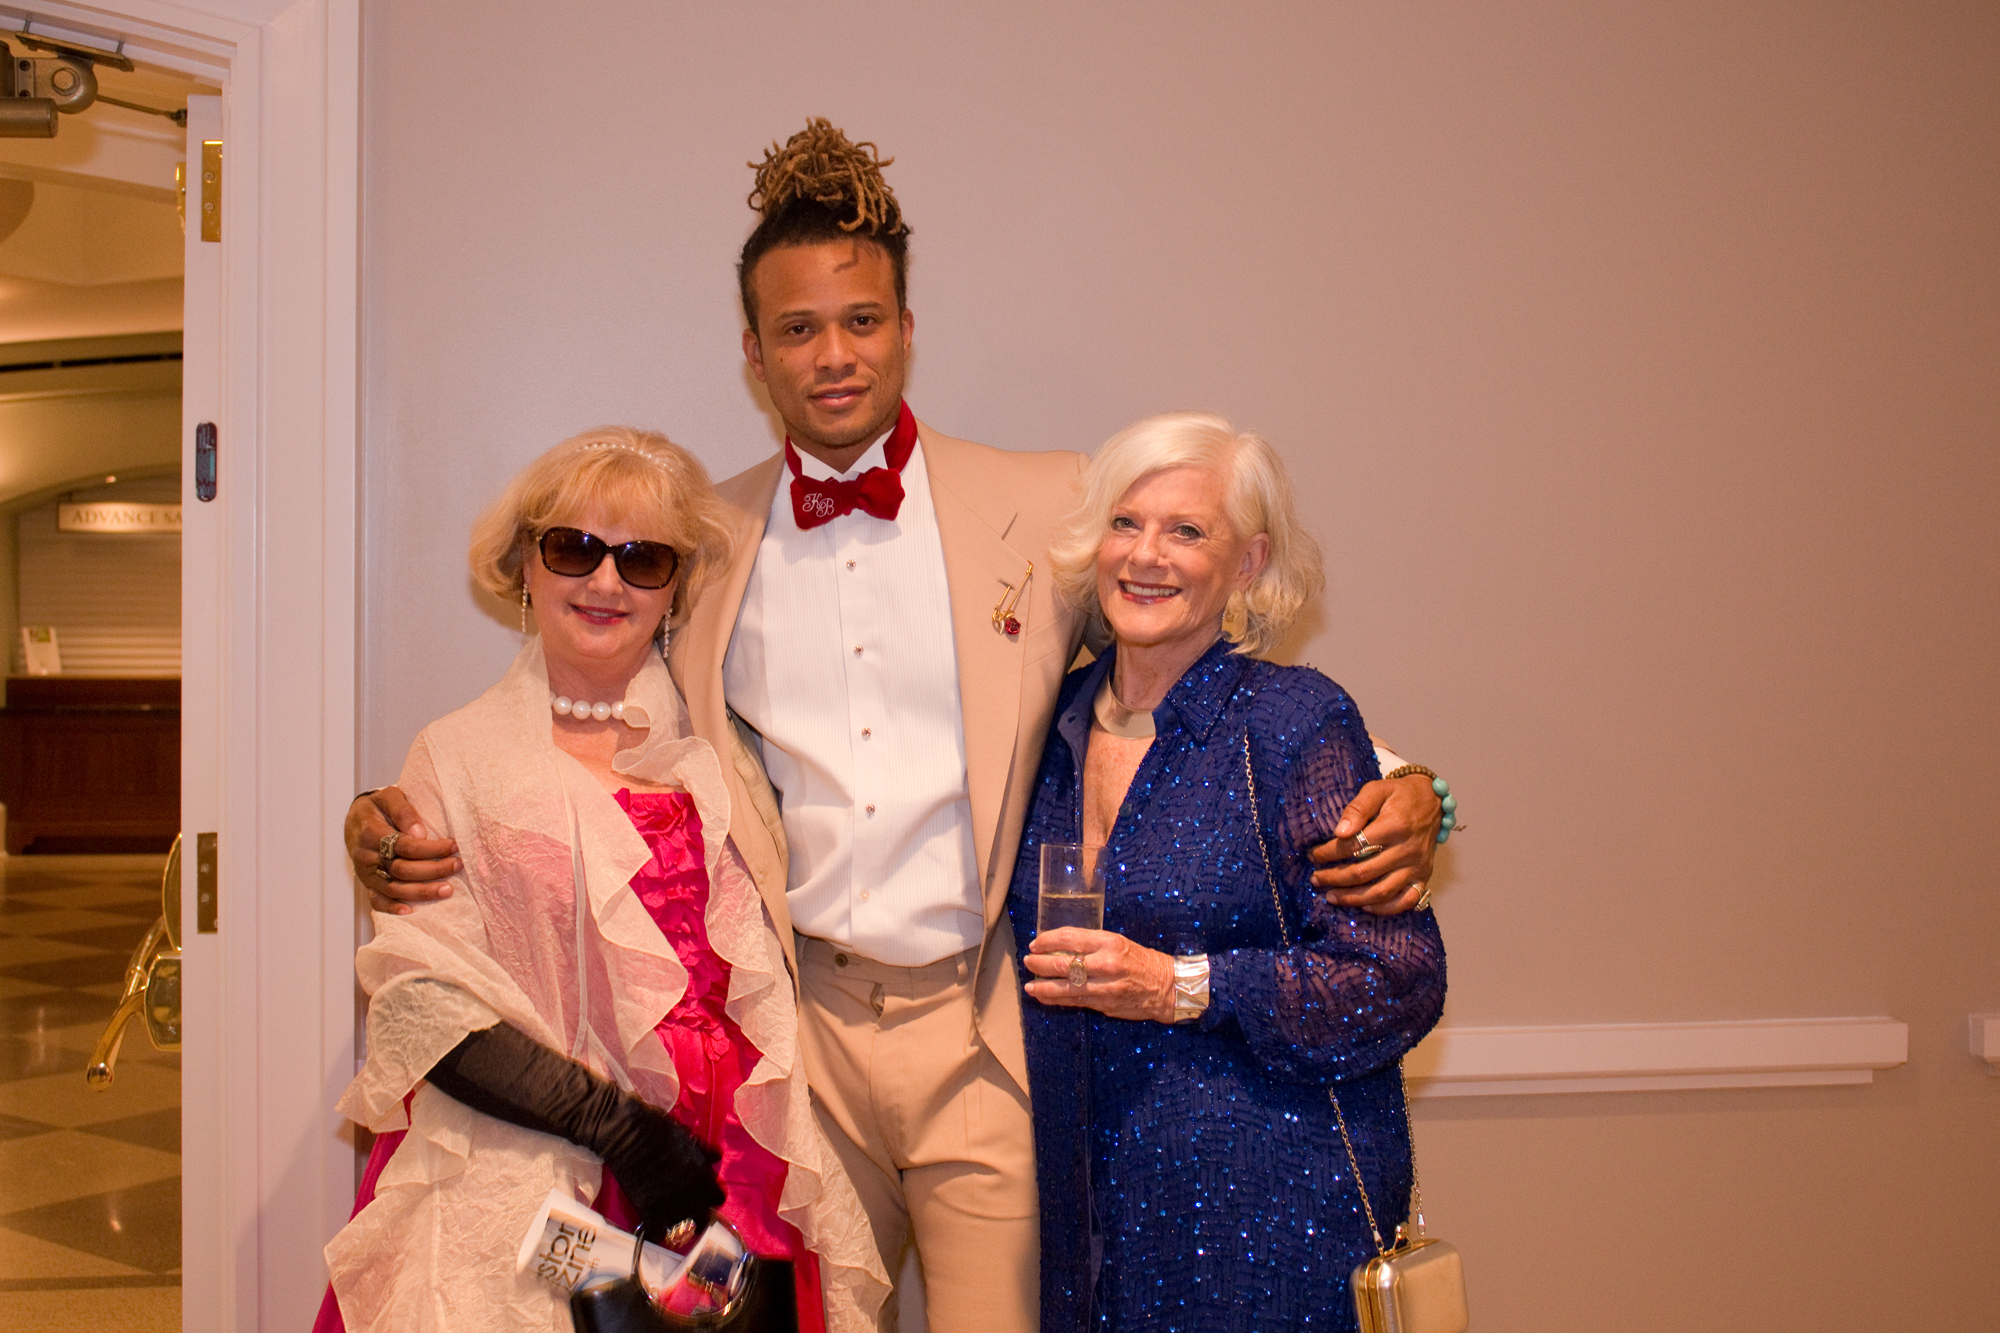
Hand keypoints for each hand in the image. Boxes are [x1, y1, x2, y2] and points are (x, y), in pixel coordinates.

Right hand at [345, 786, 459, 913]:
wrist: (356, 819)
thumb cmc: (377, 807)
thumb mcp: (388, 797)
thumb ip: (403, 811)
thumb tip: (420, 833)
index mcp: (371, 833)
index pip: (405, 846)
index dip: (431, 848)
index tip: (454, 846)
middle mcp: (366, 856)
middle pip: (402, 869)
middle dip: (433, 870)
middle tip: (457, 865)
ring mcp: (366, 873)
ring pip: (394, 888)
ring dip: (422, 892)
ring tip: (448, 889)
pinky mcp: (366, 884)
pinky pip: (377, 900)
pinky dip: (392, 908)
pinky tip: (411, 911)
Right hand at [600, 1100, 725, 1238]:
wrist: (629, 1135)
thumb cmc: (660, 1130)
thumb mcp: (688, 1137)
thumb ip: (703, 1151)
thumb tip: (716, 1157)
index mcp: (702, 1176)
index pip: (718, 1198)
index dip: (711, 1198)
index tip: (704, 1197)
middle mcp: (691, 1195)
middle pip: (704, 1220)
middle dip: (698, 1217)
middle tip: (689, 1213)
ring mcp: (670, 1205)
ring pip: (683, 1231)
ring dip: (679, 1228)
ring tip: (672, 1223)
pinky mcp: (648, 1211)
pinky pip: (657, 1234)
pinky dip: (656, 1232)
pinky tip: (653, 1226)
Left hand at [1023, 928, 1176, 1022]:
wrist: (1168, 987)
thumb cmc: (1144, 961)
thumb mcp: (1120, 943)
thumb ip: (1092, 944)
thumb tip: (1061, 947)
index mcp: (1110, 943)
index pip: (1070, 938)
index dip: (1048, 940)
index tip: (1036, 942)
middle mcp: (1106, 964)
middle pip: (1063, 964)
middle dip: (1040, 963)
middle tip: (1029, 961)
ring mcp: (1105, 987)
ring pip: (1065, 987)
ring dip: (1043, 986)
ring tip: (1030, 985)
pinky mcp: (1104, 1004)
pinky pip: (1075, 1002)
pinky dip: (1056, 1000)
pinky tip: (1044, 997)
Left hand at [1308, 774, 1441, 915]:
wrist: (1434, 802)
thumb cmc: (1400, 795)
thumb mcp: (1377, 790)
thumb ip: (1357, 808)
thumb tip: (1340, 831)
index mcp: (1395, 826)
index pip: (1355, 846)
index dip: (1329, 853)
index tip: (1313, 855)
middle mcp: (1408, 850)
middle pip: (1365, 872)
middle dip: (1335, 878)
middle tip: (1316, 878)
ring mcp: (1417, 866)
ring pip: (1382, 892)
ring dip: (1353, 898)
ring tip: (1331, 896)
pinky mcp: (1424, 876)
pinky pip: (1406, 901)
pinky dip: (1384, 909)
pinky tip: (1364, 906)